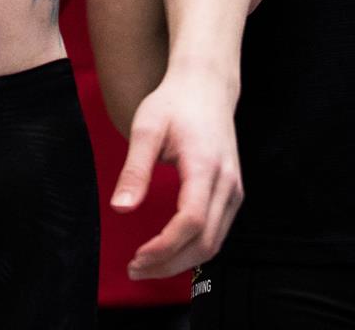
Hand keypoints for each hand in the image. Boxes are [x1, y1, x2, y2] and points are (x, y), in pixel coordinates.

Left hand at [110, 65, 241, 281]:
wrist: (207, 85)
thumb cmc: (174, 102)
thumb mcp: (146, 128)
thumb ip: (135, 169)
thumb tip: (119, 208)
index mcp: (205, 166)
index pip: (190, 221)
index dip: (164, 247)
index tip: (137, 258)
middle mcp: (227, 183)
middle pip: (205, 242)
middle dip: (169, 264)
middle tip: (136, 269)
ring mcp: (234, 190)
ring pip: (214, 244)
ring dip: (182, 262)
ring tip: (148, 265)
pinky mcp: (233, 193)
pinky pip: (218, 233)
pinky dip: (194, 250)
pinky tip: (170, 251)